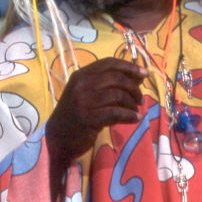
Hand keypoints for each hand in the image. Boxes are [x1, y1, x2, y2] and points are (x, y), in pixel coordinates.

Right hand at [46, 57, 146, 189]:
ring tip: (136, 110)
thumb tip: (137, 77)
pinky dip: (129, 115)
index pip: (108, 63)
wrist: (58, 138)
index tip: (144, 74)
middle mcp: (81, 85)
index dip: (129, 66)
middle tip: (140, 98)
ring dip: (132, 103)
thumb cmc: (76, 115)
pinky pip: (115, 113)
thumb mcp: (87, 94)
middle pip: (116, 77)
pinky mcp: (88, 118)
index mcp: (80, 75)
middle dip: (133, 87)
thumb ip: (107, 84)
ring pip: (118, 95)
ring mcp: (83, 101)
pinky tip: (135, 118)